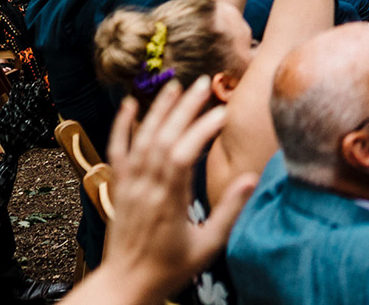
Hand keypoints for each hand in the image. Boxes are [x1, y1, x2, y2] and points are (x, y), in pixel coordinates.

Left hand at [83, 79, 257, 304]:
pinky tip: (129, 106)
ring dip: (158, 110)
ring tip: (175, 85)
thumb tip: (251, 178)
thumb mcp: (208, 246)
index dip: (202, 131)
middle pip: (163, 140)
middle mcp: (145, 189)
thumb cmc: (169, 269)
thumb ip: (229, 211)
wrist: (126, 285)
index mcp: (168, 202)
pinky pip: (117, 152)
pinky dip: (121, 127)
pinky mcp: (118, 188)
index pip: (182, 156)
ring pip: (141, 141)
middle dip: (183, 108)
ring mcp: (129, 187)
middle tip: (203, 83)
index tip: (223, 113)